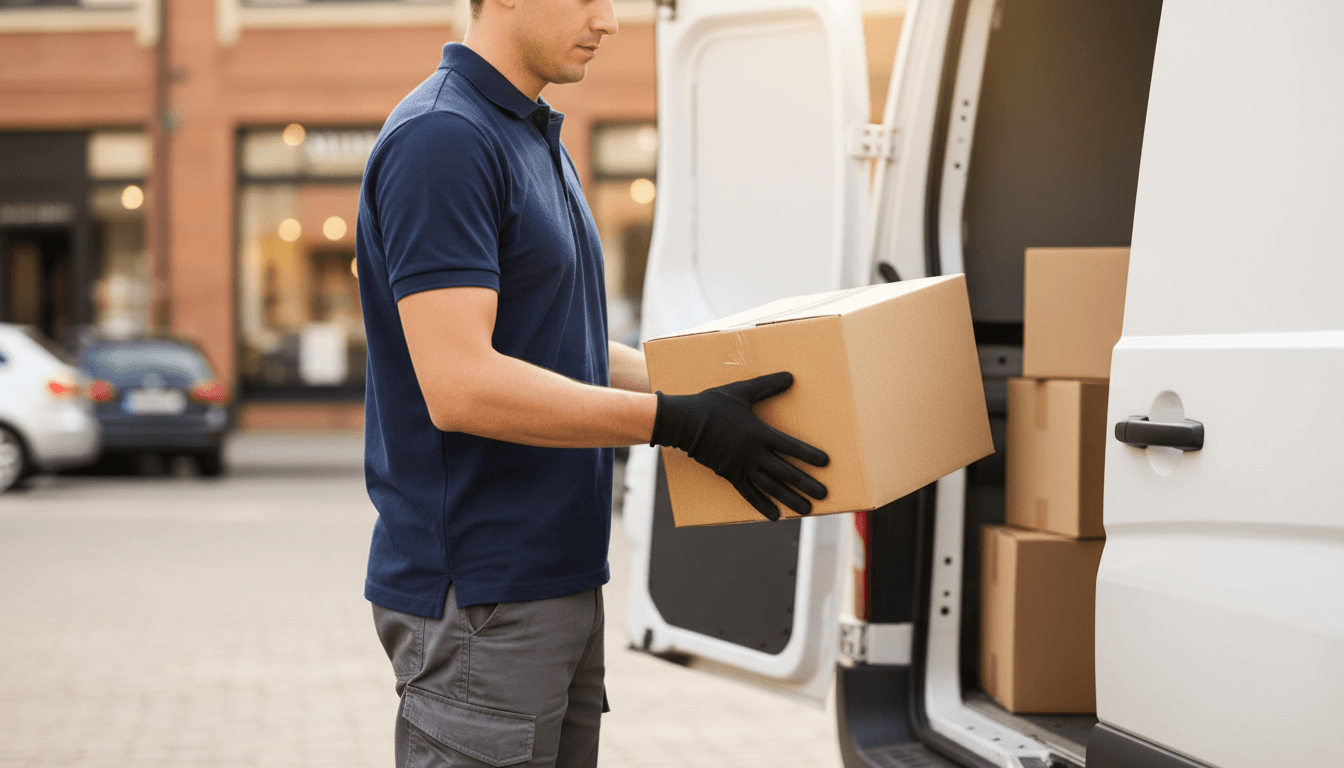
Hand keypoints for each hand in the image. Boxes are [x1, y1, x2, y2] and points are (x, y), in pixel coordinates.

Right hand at [650, 372, 828, 520]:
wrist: (684, 422)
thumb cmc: (712, 404)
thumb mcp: (741, 391)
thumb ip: (767, 386)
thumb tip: (791, 376)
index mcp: (758, 433)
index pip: (789, 446)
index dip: (808, 455)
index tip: (825, 463)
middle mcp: (752, 454)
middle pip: (784, 472)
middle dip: (806, 484)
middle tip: (823, 495)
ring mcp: (741, 467)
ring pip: (770, 487)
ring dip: (789, 499)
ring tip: (806, 510)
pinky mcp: (729, 475)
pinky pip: (748, 493)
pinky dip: (762, 505)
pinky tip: (775, 515)